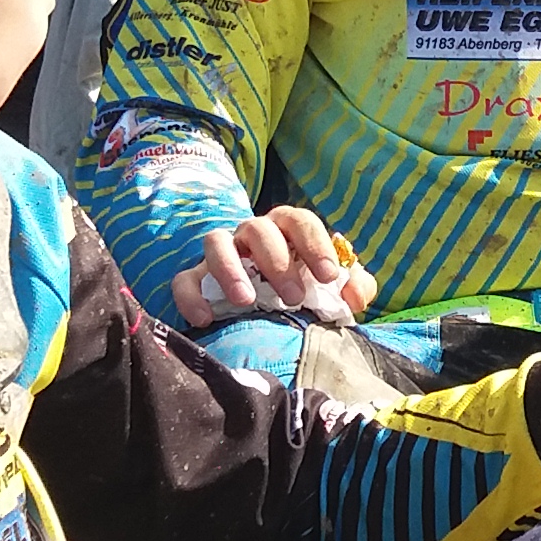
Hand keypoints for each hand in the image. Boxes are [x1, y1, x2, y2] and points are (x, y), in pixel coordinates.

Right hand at [169, 207, 375, 327]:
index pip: (300, 221)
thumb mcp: (329, 284)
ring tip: (245, 300)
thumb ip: (352, 284)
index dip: (315, 245)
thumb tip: (356, 296)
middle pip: (260, 230)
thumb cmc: (302, 286)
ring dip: (230, 269)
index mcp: (287, 229)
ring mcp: (222, 252)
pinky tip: (204, 319)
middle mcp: (252, 234)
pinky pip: (185, 279)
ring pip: (216, 243)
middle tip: (294, 298)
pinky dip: (190, 296)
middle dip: (277, 261)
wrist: (262, 307)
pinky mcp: (195, 276)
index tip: (329, 276)